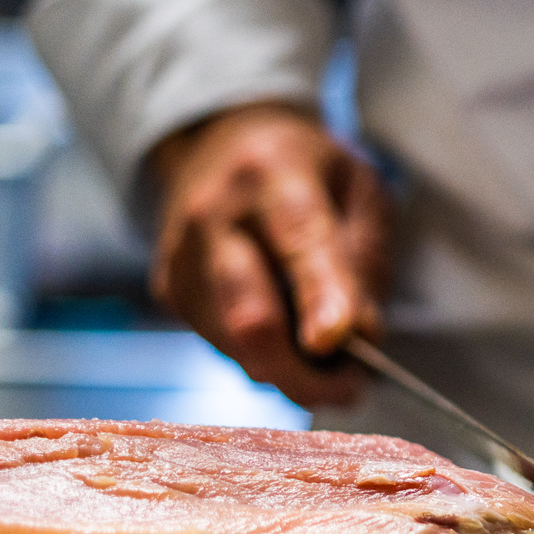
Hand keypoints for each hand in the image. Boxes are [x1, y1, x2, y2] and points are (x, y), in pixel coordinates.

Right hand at [149, 102, 390, 406]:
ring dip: (288, 371)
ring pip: (234, 344)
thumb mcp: (360, 189)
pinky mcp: (168, 289)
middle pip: (250, 315)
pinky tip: (288, 339)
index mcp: (273, 173)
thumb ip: (365, 259)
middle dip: (302, 371)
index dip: (320, 296)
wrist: (218, 142)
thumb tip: (359, 336)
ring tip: (328, 362)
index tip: (337, 343)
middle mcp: (213, 214)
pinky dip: (262, 358)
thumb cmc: (306, 170)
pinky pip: (220, 345)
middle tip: (349, 390)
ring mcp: (181, 256)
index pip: (299, 240)